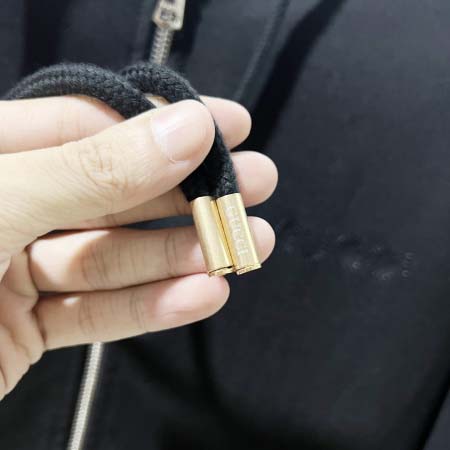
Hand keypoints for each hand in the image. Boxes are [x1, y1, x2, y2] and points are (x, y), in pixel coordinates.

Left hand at [0, 95, 276, 398]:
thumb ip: (92, 169)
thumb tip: (181, 129)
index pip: (93, 124)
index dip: (165, 123)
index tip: (226, 126)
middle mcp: (6, 206)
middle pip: (118, 193)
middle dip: (191, 192)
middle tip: (254, 185)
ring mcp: (16, 270)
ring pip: (119, 257)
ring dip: (187, 255)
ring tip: (247, 247)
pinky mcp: (26, 329)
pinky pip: (100, 313)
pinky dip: (154, 307)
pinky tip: (201, 295)